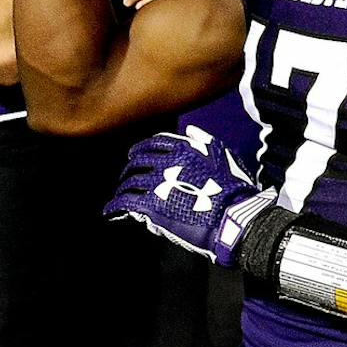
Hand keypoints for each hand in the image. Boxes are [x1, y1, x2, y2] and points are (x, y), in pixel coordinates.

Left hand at [105, 127, 277, 266]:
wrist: (232, 215)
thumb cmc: (234, 189)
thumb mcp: (226, 157)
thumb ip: (206, 141)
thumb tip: (190, 131)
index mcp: (185, 149)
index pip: (155, 143)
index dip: (143, 147)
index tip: (136, 153)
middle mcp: (168, 163)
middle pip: (138, 161)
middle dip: (130, 167)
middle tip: (127, 174)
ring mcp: (157, 183)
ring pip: (130, 181)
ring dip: (123, 186)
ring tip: (121, 194)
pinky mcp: (151, 205)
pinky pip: (125, 201)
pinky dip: (115, 205)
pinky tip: (111, 210)